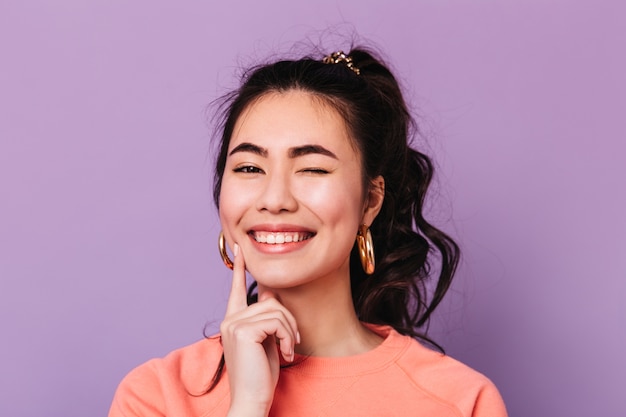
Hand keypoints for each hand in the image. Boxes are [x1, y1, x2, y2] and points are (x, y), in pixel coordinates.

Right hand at [220, 243, 298, 416]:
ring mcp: (234, 324)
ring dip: (290, 330)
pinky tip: (286, 353)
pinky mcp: (243, 331)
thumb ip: (266, 319)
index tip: (241, 249)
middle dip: (288, 321)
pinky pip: (277, 321)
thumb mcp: (266, 341)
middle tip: (292, 343)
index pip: (237, 289)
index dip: (240, 268)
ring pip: (276, 310)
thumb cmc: (261, 376)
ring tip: (288, 350)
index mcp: (233, 321)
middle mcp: (230, 320)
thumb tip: (272, 296)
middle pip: (270, 301)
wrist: (252, 400)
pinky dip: (288, 336)